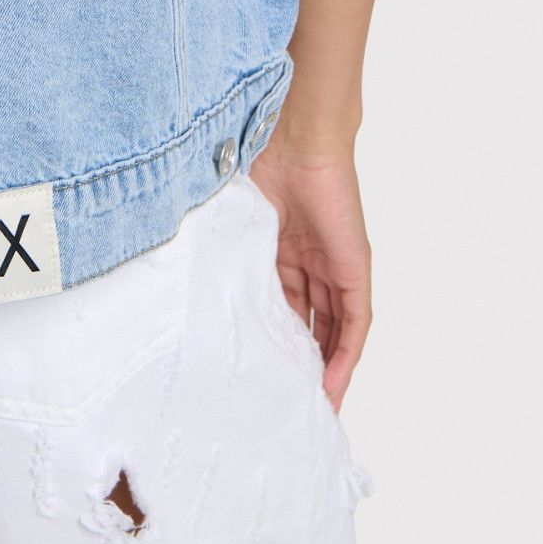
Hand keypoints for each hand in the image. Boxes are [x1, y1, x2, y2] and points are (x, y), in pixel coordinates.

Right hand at [247, 147, 371, 407]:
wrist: (294, 137)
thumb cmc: (259, 164)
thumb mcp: (236, 223)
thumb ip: (225, 253)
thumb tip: (187, 286)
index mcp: (280, 249)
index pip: (281, 306)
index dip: (273, 341)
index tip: (259, 375)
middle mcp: (311, 261)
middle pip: (310, 324)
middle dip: (301, 363)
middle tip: (286, 402)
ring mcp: (335, 265)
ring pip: (334, 329)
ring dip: (325, 369)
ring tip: (310, 406)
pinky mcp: (355, 268)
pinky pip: (355, 323)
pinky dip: (345, 355)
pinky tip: (332, 384)